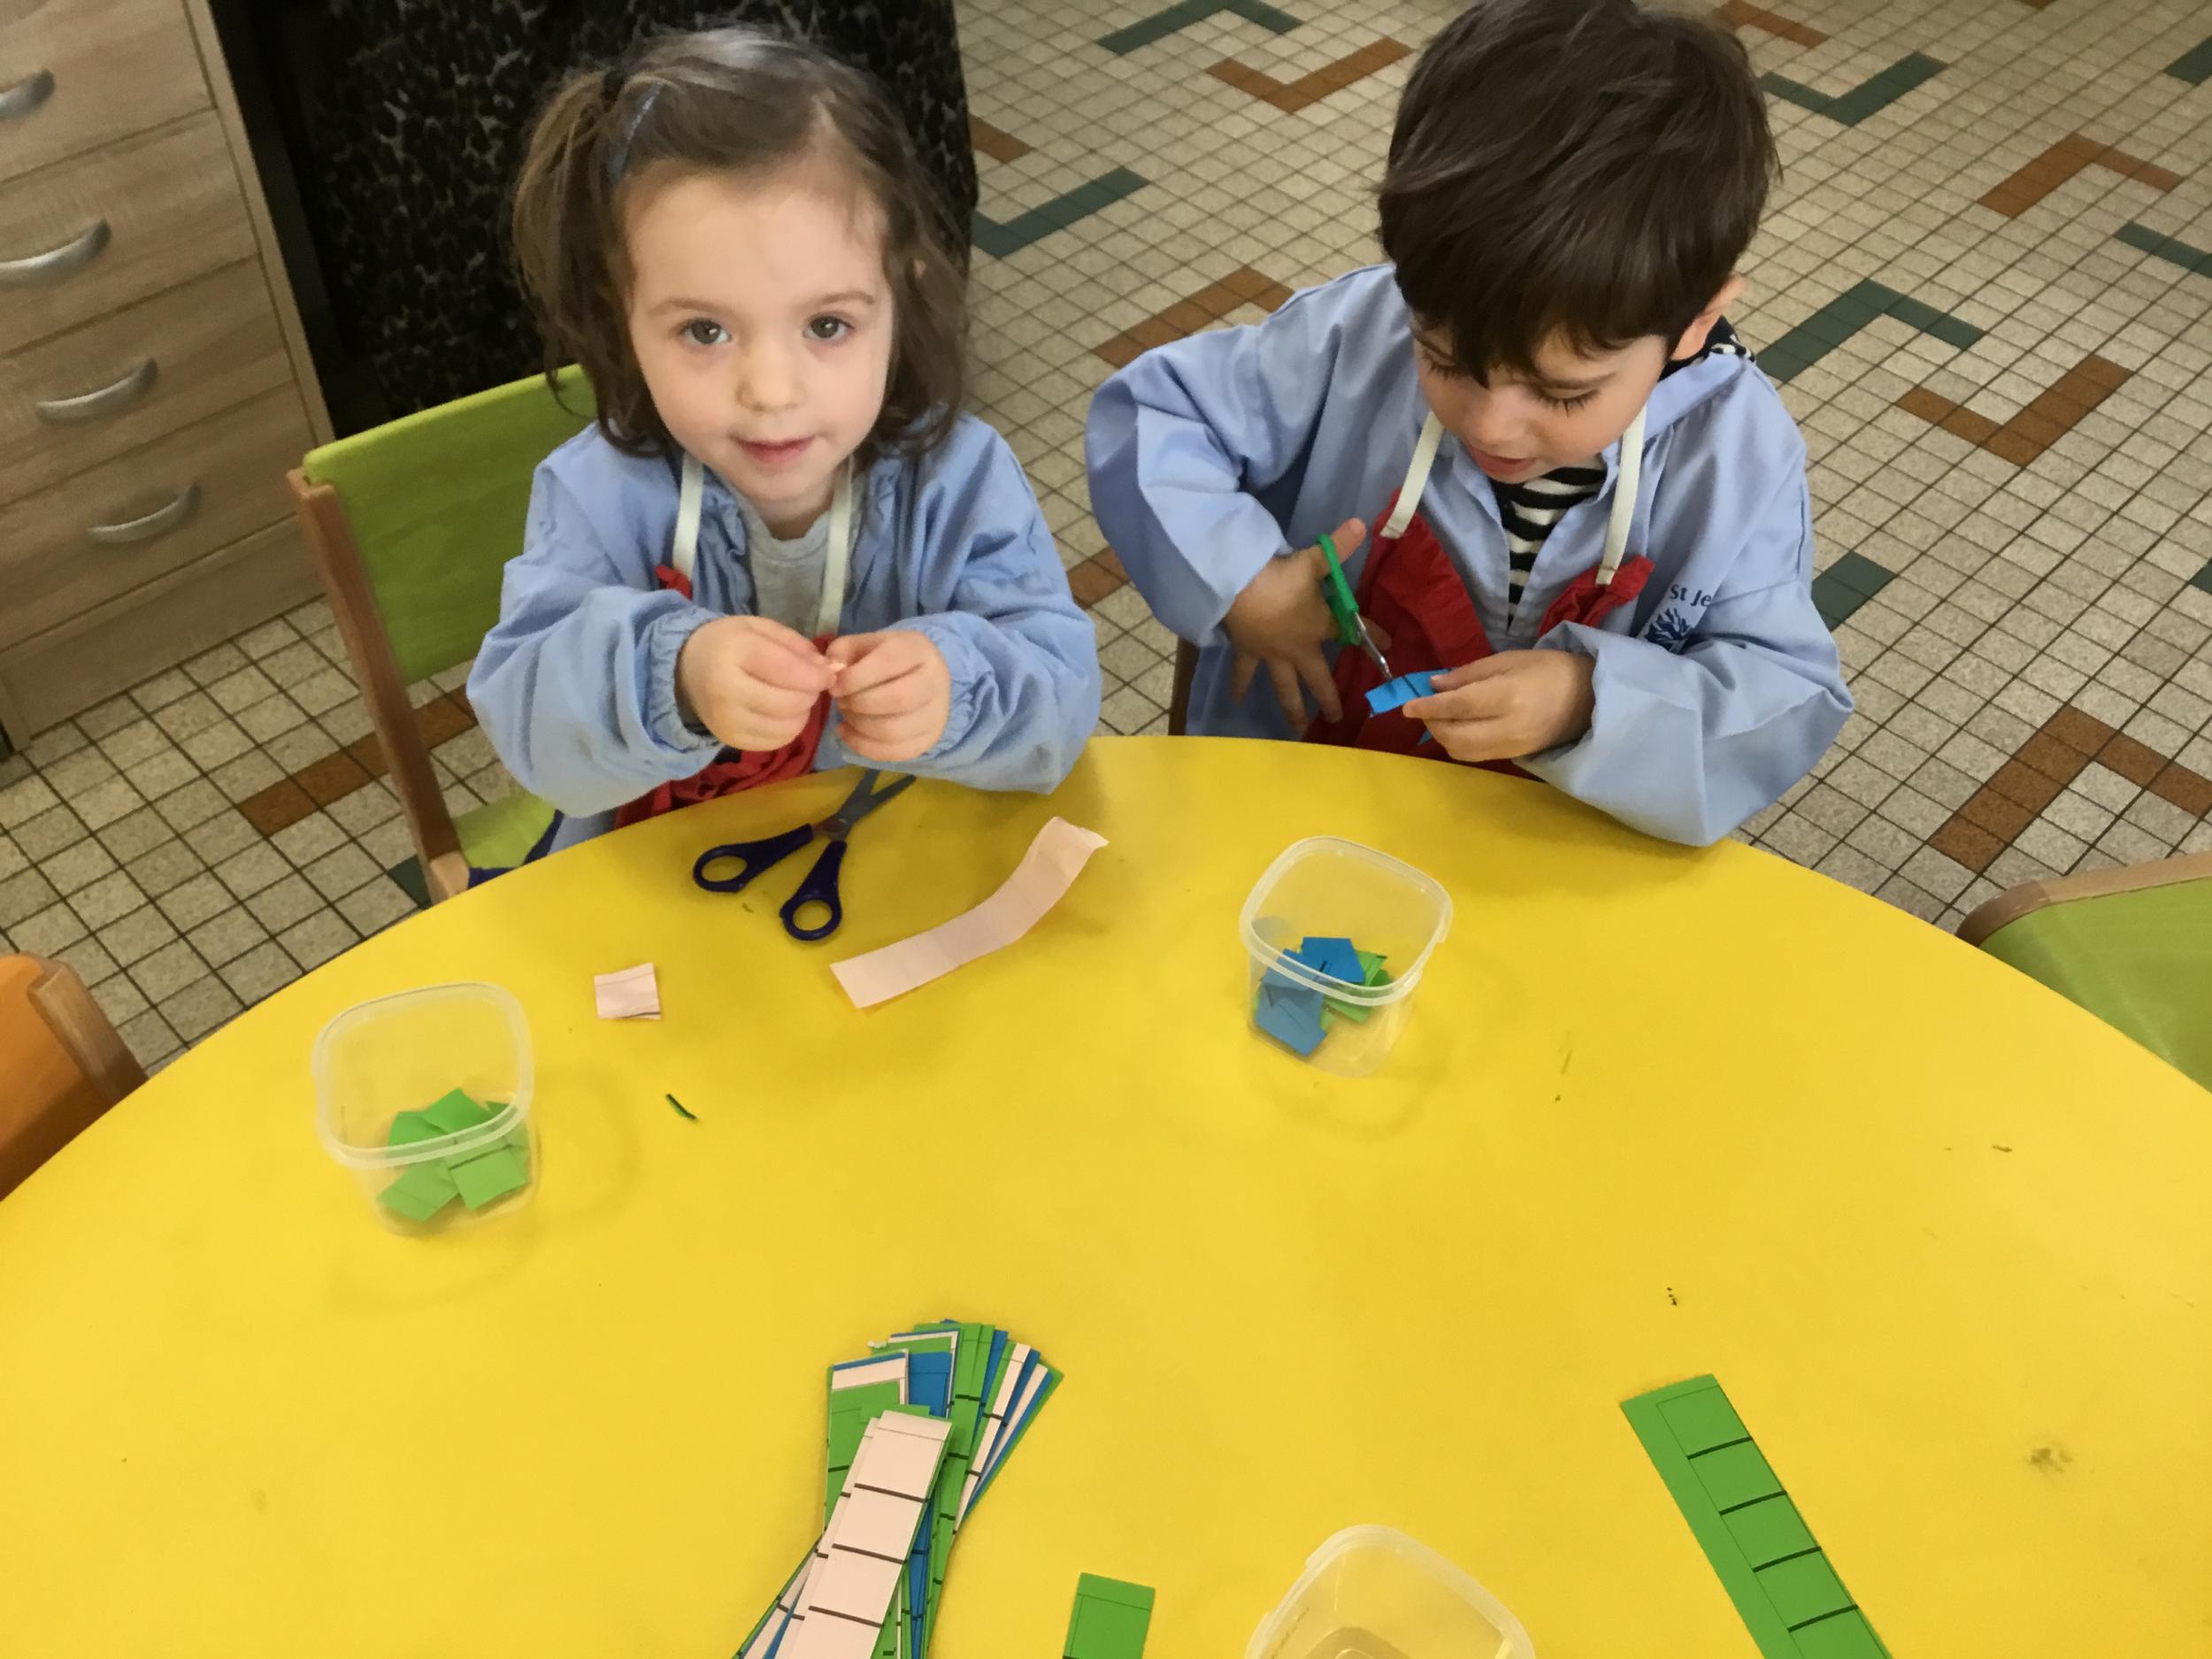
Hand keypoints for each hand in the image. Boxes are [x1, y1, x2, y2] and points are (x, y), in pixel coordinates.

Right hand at [674, 615, 833, 751]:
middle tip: (810, 684)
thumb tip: (829, 670)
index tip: (828, 673)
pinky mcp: (731, 740)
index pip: (786, 670)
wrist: (686, 671)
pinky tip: (783, 713)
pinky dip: (789, 728)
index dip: (816, 675)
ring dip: (803, 712)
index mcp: (733, 652)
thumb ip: (796, 645)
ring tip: (796, 696)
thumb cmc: (729, 644)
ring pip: (788, 726)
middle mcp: (726, 691)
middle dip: (811, 693)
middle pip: (790, 702)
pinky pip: (777, 741)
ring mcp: (727, 721)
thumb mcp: (759, 628)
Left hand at [827, 630, 951, 762]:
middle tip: (842, 701)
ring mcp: (936, 714)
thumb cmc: (886, 659)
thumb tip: (832, 672)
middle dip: (857, 704)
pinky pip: (893, 752)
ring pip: (893, 730)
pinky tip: (848, 733)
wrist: (921, 677)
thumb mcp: (863, 645)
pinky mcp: (928, 739)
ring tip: (847, 715)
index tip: (835, 686)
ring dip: (859, 726)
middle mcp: (935, 681)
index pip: (888, 663)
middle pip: (896, 699)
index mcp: (918, 650)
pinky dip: (863, 746)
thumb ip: (842, 652)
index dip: (854, 678)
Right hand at [1223, 517, 1373, 726]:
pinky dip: (1239, 684)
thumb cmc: (1281, 578)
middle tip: (1337, 719)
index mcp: (1318, 627)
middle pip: (1318, 680)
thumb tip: (1363, 523)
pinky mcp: (1247, 652)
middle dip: (1329, 700)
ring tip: (1296, 728)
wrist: (1239, 589)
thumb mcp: (1313, 560)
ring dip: (1290, 708)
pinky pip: (1243, 671)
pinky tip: (1236, 699)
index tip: (1388, 648)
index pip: (1352, 633)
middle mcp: (1298, 649)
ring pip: (1283, 687)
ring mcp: (1272, 655)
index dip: (1372, 638)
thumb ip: (1338, 547)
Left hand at [1403, 650, 1595, 762]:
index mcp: (1508, 696)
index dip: (1428, 707)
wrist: (1588, 698)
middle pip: (1454, 736)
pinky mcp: (1514, 757)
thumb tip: (1434, 686)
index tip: (1407, 705)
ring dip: (1442, 736)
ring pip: (1461, 751)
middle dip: (1432, 723)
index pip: (1458, 707)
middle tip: (1424, 708)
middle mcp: (1509, 727)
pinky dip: (1458, 743)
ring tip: (1440, 717)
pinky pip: (1475, 755)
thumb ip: (1468, 675)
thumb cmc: (1547, 669)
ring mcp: (1512, 747)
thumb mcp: (1508, 660)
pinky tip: (1458, 727)